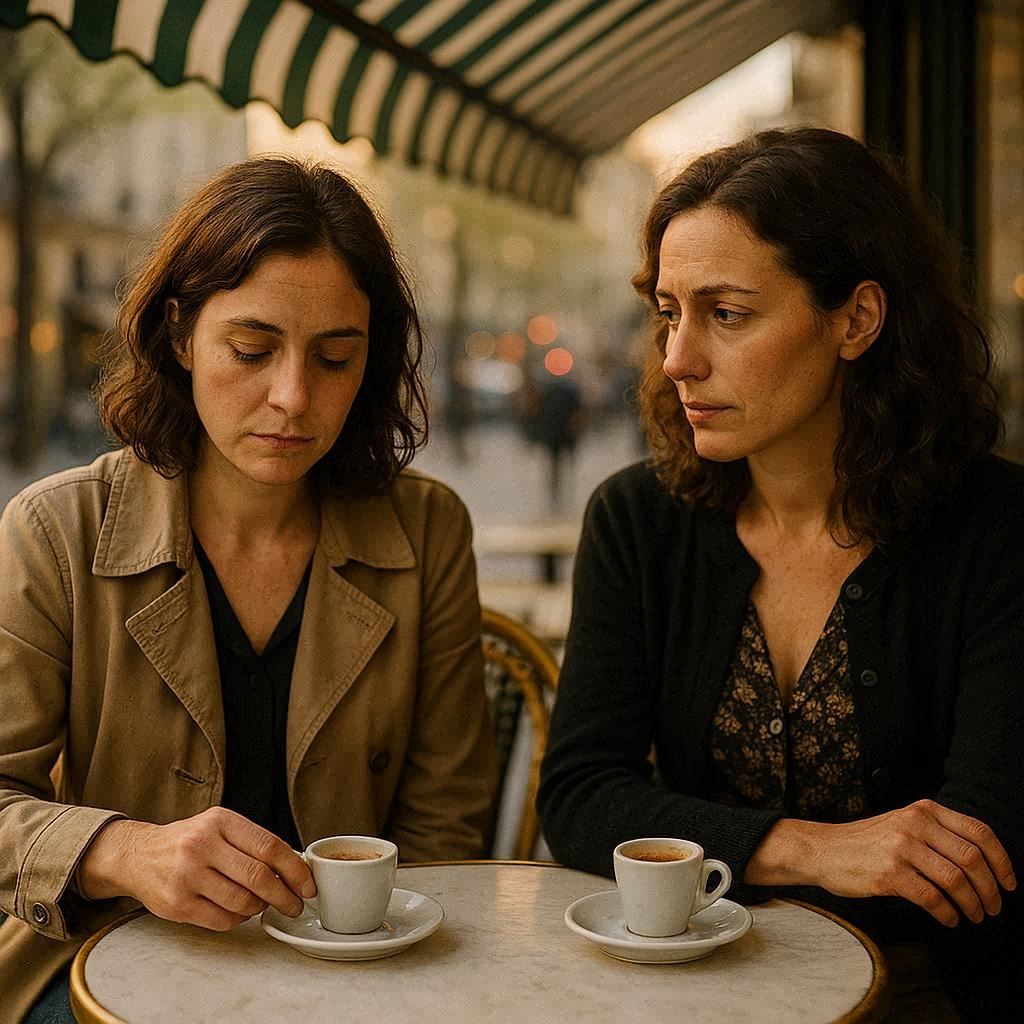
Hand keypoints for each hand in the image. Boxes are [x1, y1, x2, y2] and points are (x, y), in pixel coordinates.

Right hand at [77, 807, 315, 930]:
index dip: (295, 869)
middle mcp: (202, 845)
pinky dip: (238, 919)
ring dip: (260, 908)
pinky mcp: (176, 904)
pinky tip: (239, 912)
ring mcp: (187, 876)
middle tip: (296, 905)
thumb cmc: (189, 840)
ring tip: (262, 904)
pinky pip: (222, 920)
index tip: (308, 884)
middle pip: (259, 877)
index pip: (270, 846)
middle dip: (285, 895)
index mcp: (220, 821)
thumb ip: (252, 843)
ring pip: (242, 901)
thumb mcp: (219, 826)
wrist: (137, 854)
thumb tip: (295, 868)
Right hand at [809, 800, 1016, 926]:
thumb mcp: (902, 824)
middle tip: (993, 907)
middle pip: (972, 858)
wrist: (824, 849)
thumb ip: (936, 832)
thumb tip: (982, 861)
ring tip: (973, 916)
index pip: (978, 831)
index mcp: (923, 810)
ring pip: (956, 880)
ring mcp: (901, 848)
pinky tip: (948, 919)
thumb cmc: (866, 842)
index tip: (1009, 882)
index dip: (1002, 860)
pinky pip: (933, 898)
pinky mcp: (890, 873)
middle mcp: (915, 824)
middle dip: (990, 890)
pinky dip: (948, 914)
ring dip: (972, 905)